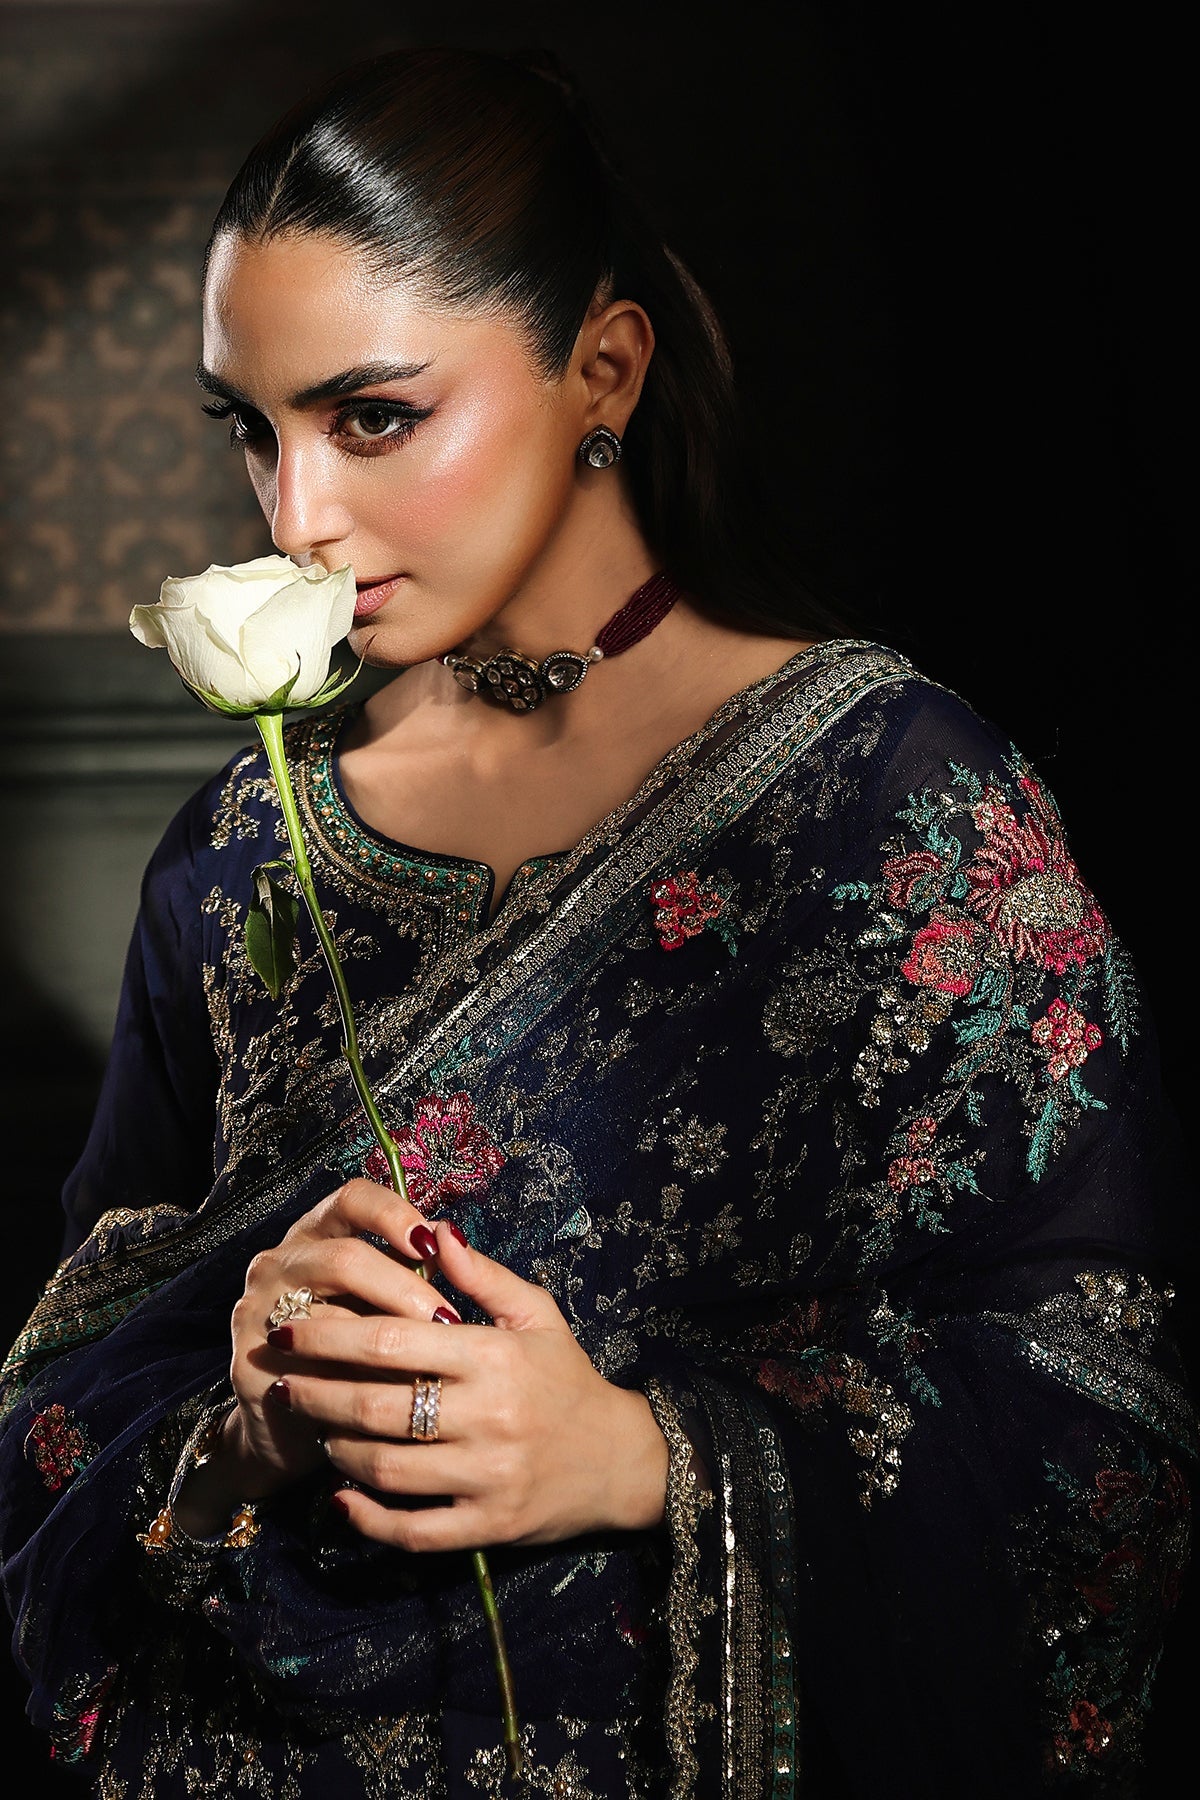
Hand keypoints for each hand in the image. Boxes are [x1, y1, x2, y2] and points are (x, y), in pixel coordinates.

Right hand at [223, 1178, 456, 1498]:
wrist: (295, 1423)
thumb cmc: (354, 1351)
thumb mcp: (385, 1302)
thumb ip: (415, 1269)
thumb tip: (451, 1238)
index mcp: (315, 1235)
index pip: (351, 1199)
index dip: (392, 1214)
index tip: (430, 1244)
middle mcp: (278, 1263)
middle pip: (344, 1258)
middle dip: (404, 1290)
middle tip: (447, 1320)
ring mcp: (256, 1311)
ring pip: (329, 1317)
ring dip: (385, 1343)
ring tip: (428, 1363)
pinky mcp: (249, 1362)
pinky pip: (310, 1366)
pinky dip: (354, 1380)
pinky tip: (388, 1392)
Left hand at [267, 1213, 670, 1550]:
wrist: (621, 1459)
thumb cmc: (567, 1378)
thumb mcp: (537, 1315)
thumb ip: (483, 1275)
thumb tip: (434, 1231)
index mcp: (493, 1355)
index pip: (391, 1340)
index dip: (329, 1334)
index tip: (290, 1329)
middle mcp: (487, 1416)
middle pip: (375, 1405)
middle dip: (315, 1391)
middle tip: (281, 1381)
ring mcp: (486, 1476)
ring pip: (384, 1469)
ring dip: (335, 1449)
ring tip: (315, 1428)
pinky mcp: (487, 1527)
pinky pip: (412, 1530)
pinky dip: (368, 1519)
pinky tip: (341, 1499)